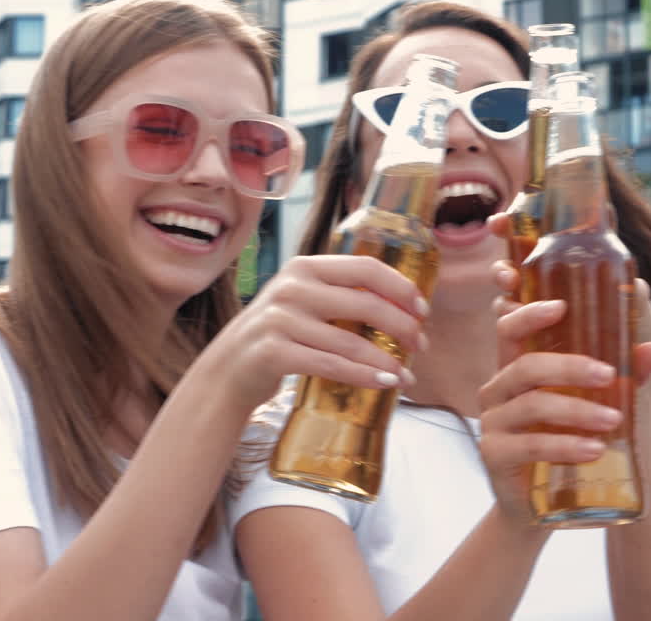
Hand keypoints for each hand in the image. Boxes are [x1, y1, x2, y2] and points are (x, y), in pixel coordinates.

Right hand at [193, 255, 428, 413]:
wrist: (226, 370)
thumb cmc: (277, 335)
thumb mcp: (302, 301)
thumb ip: (339, 294)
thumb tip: (403, 305)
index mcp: (305, 268)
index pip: (365, 268)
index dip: (400, 288)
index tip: (423, 309)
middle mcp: (292, 288)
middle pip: (365, 304)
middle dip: (402, 326)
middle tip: (421, 344)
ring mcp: (280, 320)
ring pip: (350, 342)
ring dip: (386, 360)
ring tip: (407, 375)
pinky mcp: (274, 353)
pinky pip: (331, 366)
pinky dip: (363, 376)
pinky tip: (384, 383)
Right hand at [476, 263, 650, 525]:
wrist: (536, 507)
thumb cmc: (562, 444)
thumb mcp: (588, 407)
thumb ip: (617, 378)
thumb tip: (650, 349)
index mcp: (515, 369)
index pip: (510, 329)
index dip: (529, 313)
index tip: (562, 306)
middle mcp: (497, 391)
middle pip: (526, 366)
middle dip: (570, 367)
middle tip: (609, 375)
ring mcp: (492, 424)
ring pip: (531, 406)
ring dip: (576, 410)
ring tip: (612, 420)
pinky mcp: (493, 456)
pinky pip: (528, 445)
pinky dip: (564, 445)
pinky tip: (592, 450)